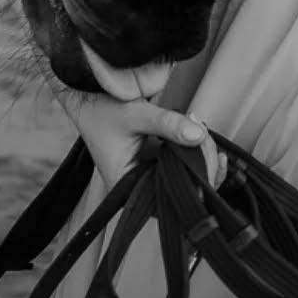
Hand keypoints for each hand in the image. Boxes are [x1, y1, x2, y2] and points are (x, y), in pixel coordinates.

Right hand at [62, 92, 226, 193]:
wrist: (89, 96)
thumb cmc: (102, 110)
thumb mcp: (136, 114)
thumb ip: (168, 124)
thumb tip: (198, 135)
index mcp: (126, 189)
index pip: (169, 201)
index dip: (194, 183)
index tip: (207, 159)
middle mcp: (137, 188)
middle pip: (182, 191)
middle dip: (202, 163)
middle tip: (203, 134)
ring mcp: (147, 175)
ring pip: (185, 178)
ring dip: (200, 155)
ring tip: (198, 127)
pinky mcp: (154, 162)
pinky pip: (179, 164)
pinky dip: (194, 151)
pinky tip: (201, 136)